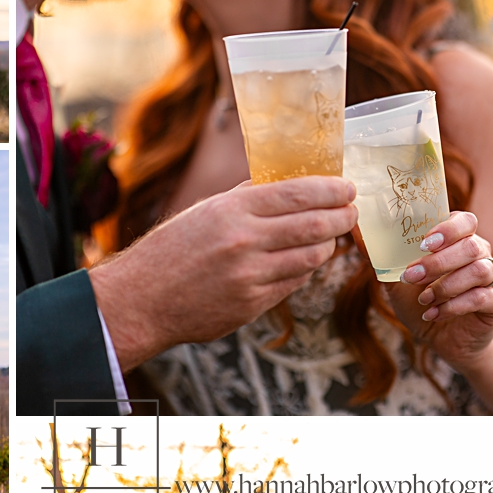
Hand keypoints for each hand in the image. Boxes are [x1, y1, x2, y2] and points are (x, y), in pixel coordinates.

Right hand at [90, 176, 358, 369]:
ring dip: (326, 246)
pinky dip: (302, 270)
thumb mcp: (204, 212)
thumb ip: (246, 199)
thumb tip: (289, 186)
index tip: (348, 189)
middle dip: (341, 218)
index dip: (331, 191)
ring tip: (327, 239)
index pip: (298, 193)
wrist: (141, 300)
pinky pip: (293, 283)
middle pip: (314, 226)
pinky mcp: (251, 305)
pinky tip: (299, 262)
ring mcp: (249, 277)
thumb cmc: (170, 252)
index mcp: (232, 210)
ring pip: (311, 258)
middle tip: (350, 213)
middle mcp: (244, 242)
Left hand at [381, 211, 492, 373]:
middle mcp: (481, 254)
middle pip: (471, 244)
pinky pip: (483, 297)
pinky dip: (454, 306)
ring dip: (446, 285)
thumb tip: (356, 234)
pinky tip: (434, 314)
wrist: (446, 340)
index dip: (446, 228)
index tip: (422, 244)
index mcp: (459, 241)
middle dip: (438, 261)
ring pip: (478, 269)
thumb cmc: (423, 303)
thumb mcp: (398, 282)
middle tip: (412, 277)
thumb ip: (382, 258)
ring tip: (424, 300)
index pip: (464, 220)